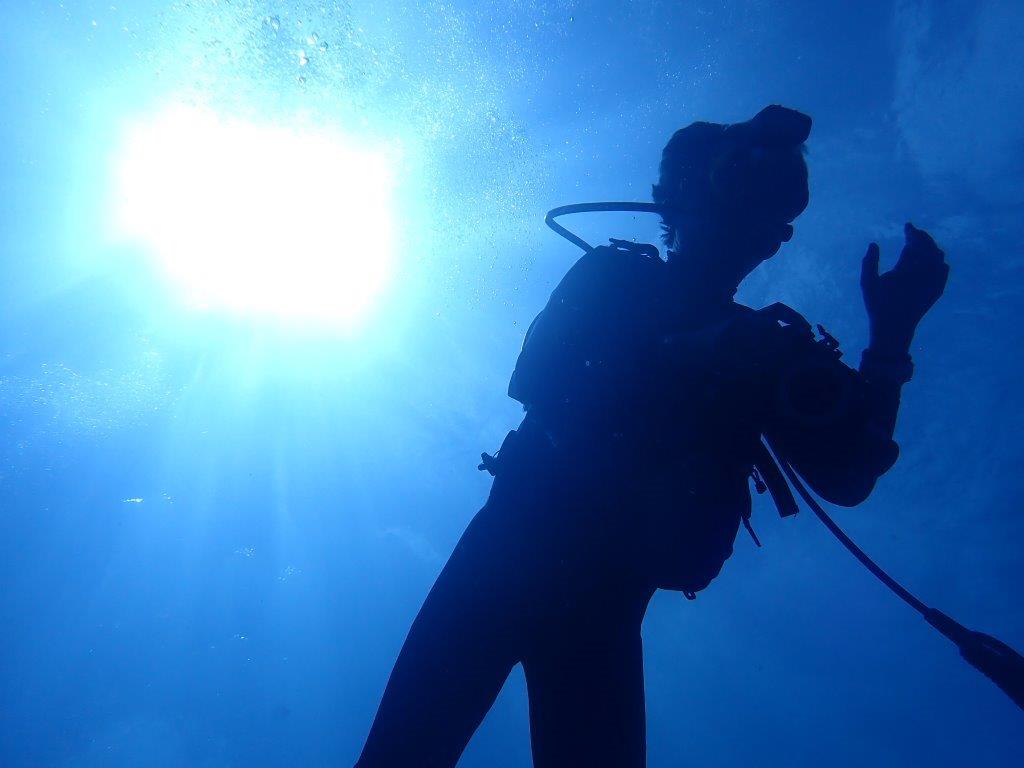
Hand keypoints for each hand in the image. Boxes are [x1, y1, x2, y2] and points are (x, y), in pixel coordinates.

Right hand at [861, 223, 948, 352]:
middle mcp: (923, 273)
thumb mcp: (867, 283)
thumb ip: (869, 262)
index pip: (914, 243)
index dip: (911, 232)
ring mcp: (933, 282)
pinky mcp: (937, 290)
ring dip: (931, 247)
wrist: (895, 327)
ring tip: (922, 243)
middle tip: (914, 232)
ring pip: (938, 257)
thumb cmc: (878, 305)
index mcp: (906, 269)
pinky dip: (939, 261)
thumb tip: (873, 244)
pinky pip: (943, 270)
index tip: (908, 226)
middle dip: (922, 237)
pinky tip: (934, 260)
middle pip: (928, 247)